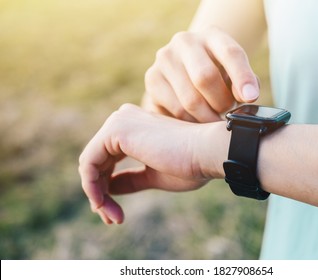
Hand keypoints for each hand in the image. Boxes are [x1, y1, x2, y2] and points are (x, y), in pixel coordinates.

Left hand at [78, 104, 227, 223]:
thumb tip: (109, 187)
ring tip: (112, 217)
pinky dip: (92, 187)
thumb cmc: (190, 164)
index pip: (107, 160)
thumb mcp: (154, 176)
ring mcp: (118, 122)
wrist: (207, 152)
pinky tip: (102, 204)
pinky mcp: (115, 131)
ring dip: (97, 195)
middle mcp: (123, 119)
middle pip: (96, 163)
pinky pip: (88, 163)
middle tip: (112, 219)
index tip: (115, 214)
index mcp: (134, 127)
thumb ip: (131, 179)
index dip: (106, 188)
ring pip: (90, 165)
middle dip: (100, 194)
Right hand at [143, 27, 259, 122]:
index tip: (250, 98)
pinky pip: (176, 109)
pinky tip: (197, 121)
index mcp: (212, 35)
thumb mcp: (234, 74)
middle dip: (221, 102)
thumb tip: (246, 97)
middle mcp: (185, 41)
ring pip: (190, 99)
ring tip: (214, 118)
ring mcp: (165, 58)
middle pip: (205, 77)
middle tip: (227, 113)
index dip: (242, 77)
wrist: (185, 72)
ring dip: (207, 116)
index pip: (230, 53)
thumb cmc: (218, 75)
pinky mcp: (152, 78)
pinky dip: (191, 122)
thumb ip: (244, 82)